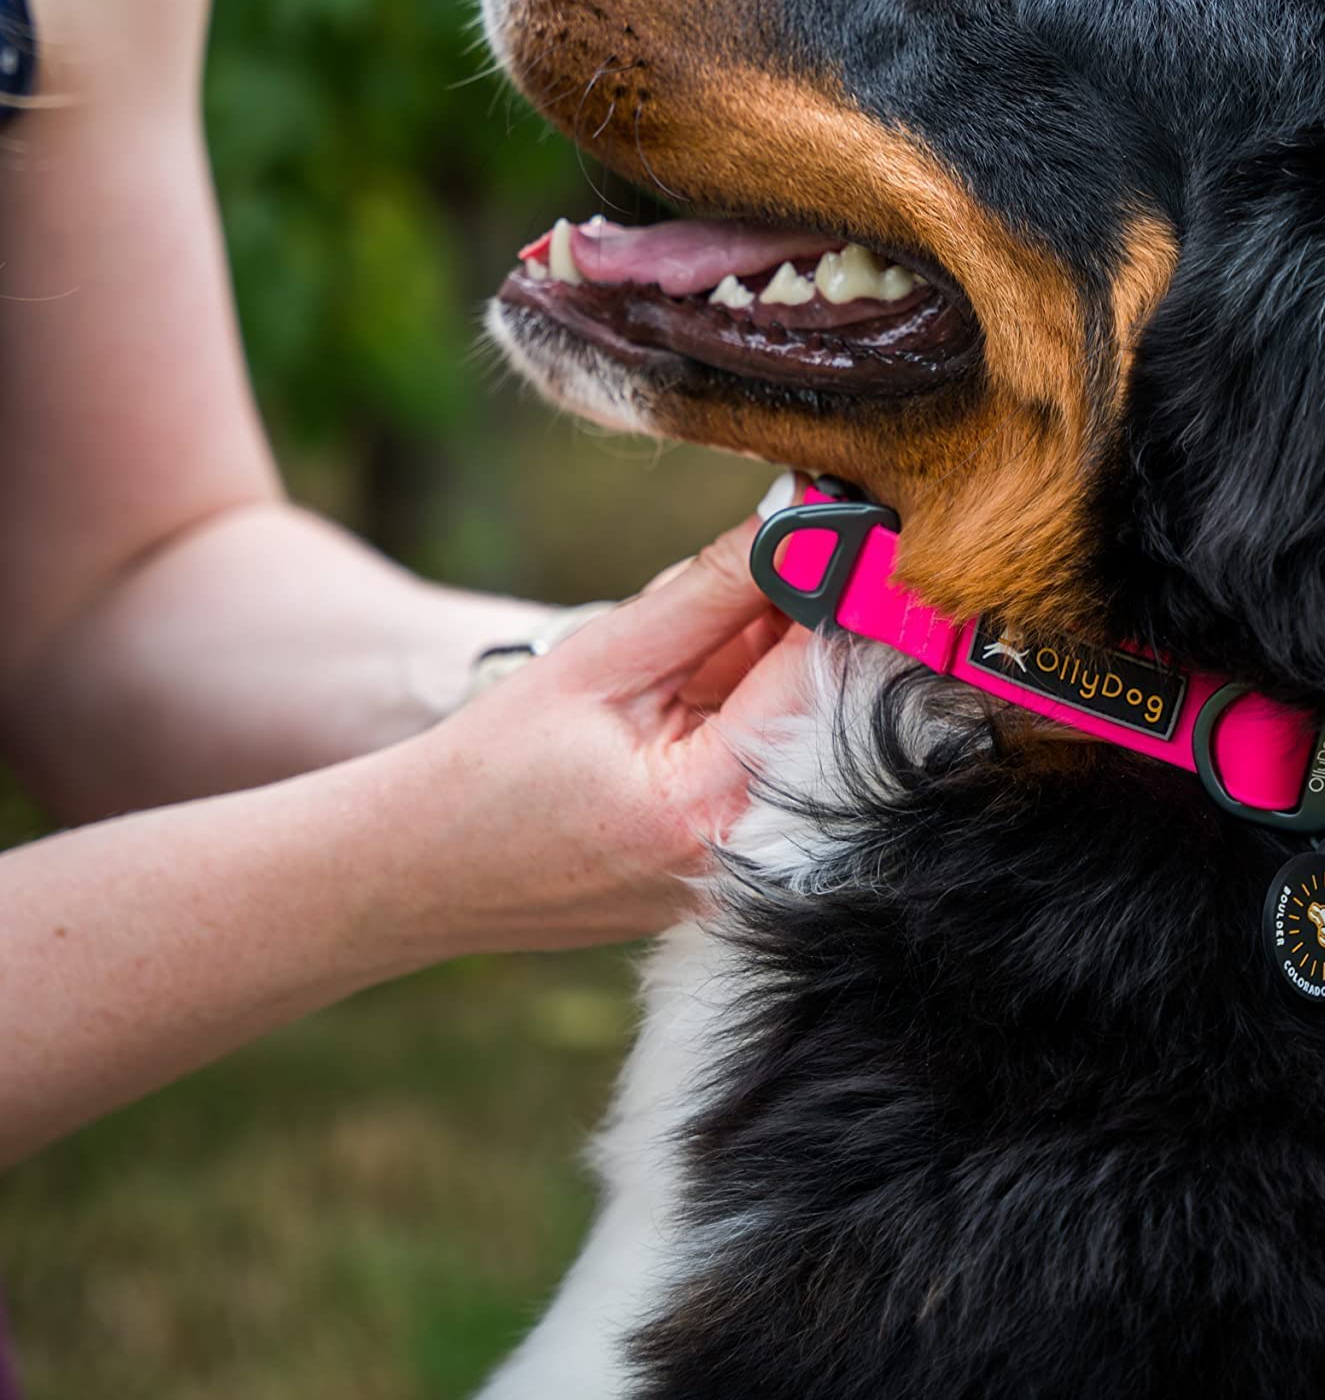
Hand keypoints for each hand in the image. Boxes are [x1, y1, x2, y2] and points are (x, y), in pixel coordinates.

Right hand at [375, 511, 811, 960]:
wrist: (422, 868)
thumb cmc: (491, 766)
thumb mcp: (601, 658)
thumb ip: (709, 593)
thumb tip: (794, 524)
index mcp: (711, 808)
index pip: (814, 673)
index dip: (827, 589)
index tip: (828, 526)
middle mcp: (746, 856)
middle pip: (811, 704)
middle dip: (783, 627)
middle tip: (746, 569)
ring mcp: (736, 875)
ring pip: (784, 732)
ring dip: (752, 670)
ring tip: (668, 659)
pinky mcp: (723, 873)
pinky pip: (757, 768)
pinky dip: (730, 716)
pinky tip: (669, 697)